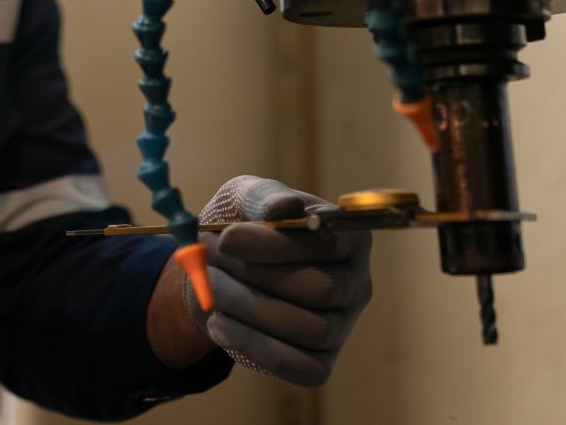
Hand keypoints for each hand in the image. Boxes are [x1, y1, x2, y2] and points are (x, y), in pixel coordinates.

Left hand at [187, 175, 372, 386]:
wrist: (222, 270)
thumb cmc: (244, 225)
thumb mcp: (247, 198)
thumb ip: (265, 198)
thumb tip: (284, 208)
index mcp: (349, 238)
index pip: (326, 244)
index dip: (275, 244)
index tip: (227, 238)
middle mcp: (356, 284)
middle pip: (323, 290)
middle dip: (259, 277)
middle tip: (211, 264)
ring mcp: (341, 328)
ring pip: (311, 329)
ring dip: (250, 309)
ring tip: (210, 290)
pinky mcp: (320, 362)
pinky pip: (299, 367)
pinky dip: (254, 346)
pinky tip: (218, 324)